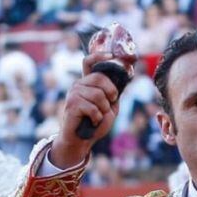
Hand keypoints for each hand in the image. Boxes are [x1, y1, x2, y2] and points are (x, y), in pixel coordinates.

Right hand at [47, 52, 122, 168]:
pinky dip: (97, 118)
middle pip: (100, 78)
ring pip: (98, 95)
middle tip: (109, 104)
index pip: (89, 62)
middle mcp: (79, 84)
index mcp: (88, 82)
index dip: (99, 56)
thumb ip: (114, 93)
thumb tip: (124, 79)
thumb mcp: (109, 106)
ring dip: (103, 110)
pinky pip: (93, 108)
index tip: (111, 55)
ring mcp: (74, 93)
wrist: (81, 140)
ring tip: (97, 116)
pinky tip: (92, 122)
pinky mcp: (71, 104)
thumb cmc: (95, 123)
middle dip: (111, 93)